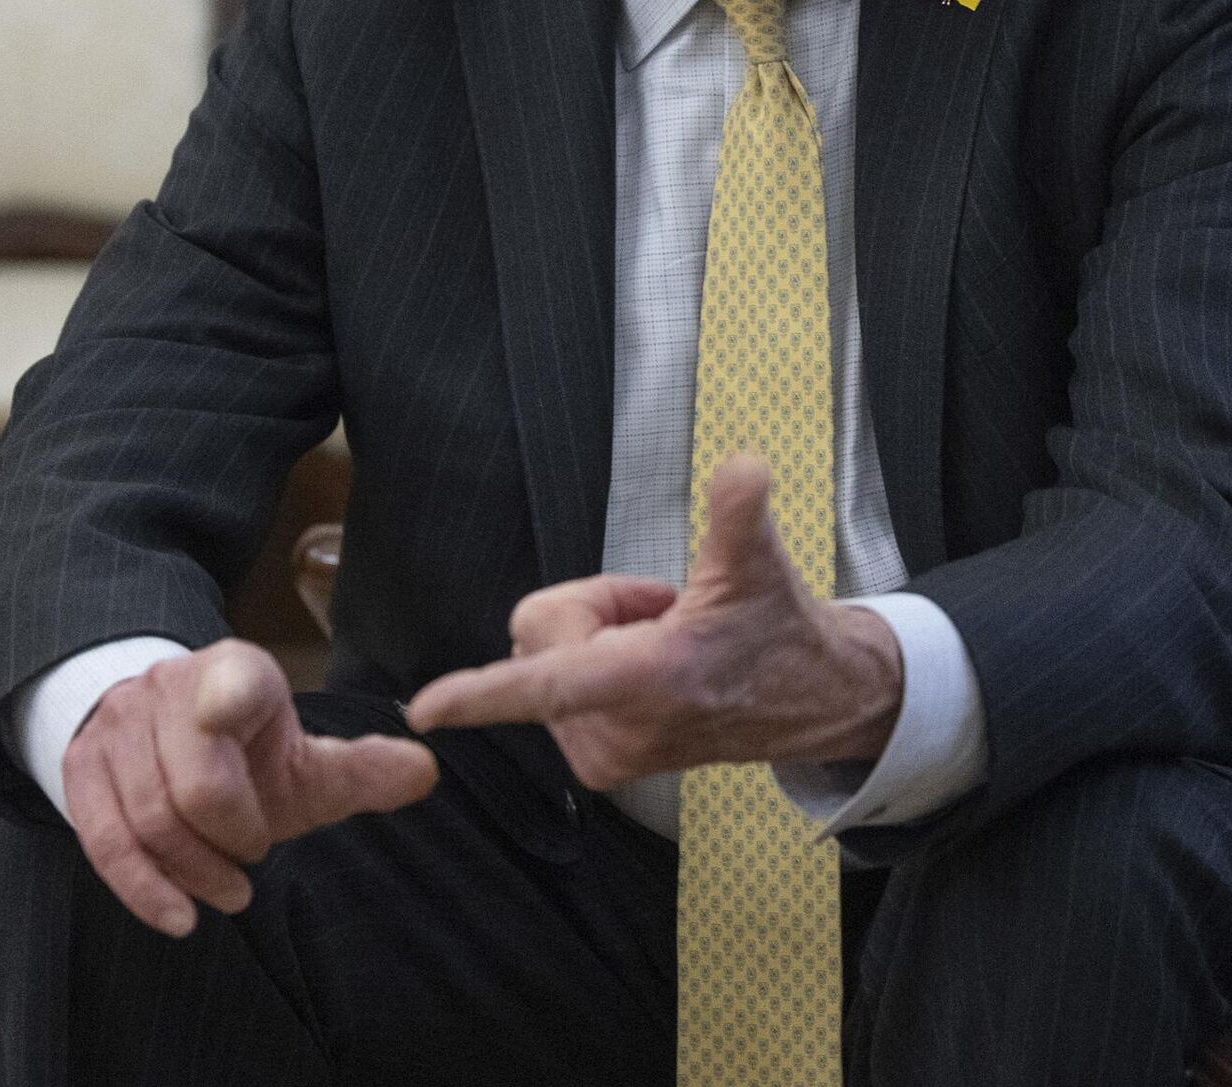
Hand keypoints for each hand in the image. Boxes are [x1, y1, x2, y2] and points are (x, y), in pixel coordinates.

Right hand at [61, 637, 437, 938]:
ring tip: (228, 891)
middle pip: (194, 785)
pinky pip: (103, 839)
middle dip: (230, 838)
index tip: (227, 720)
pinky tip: (177, 916)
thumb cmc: (247, 751)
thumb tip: (427, 771)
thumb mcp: (303, 755)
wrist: (167, 728)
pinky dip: (141, 888)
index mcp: (237, 672)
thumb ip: (361, 767)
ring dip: (191, 872)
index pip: (232, 683)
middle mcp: (171, 686)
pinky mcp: (81, 765)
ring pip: (147, 818)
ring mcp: (119, 723)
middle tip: (254, 863)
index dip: (226, 702)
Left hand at [405, 455, 903, 787]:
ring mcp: (606, 754)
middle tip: (661, 610)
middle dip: (591, 606)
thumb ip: (741, 510)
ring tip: (663, 640)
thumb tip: (743, 466)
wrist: (806, 700)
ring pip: (542, 659)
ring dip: (595, 637)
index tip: (425, 709)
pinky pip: (552, 691)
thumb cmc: (776, 627)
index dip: (485, 692)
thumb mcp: (760, 562)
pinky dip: (592, 666)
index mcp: (651, 679)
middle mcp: (619, 729)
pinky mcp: (600, 765)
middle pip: (540, 633)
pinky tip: (649, 665)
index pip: (552, 684)